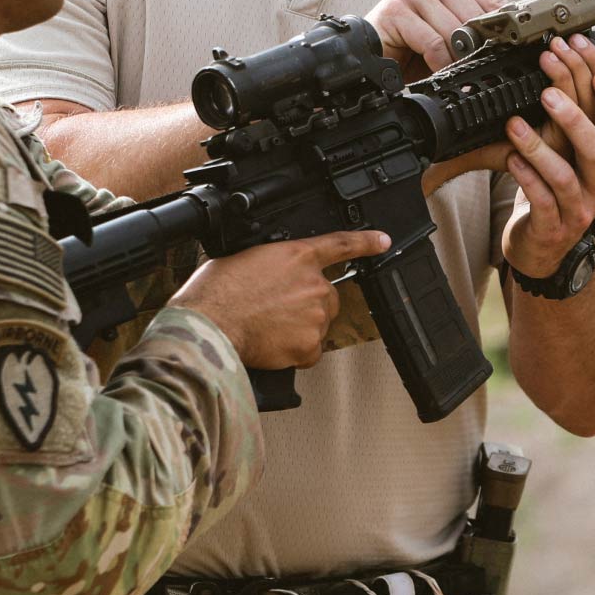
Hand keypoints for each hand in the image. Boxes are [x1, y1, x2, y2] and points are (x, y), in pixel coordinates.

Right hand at [168, 230, 390, 368]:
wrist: (211, 323)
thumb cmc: (217, 291)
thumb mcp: (246, 259)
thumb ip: (274, 265)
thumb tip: (274, 277)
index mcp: (297, 255)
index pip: (342, 245)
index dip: (366, 242)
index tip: (382, 241)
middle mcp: (314, 284)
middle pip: (328, 297)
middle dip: (309, 306)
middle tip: (277, 311)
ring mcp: (315, 315)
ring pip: (318, 326)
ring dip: (299, 329)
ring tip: (266, 328)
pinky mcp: (310, 345)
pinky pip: (310, 352)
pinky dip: (295, 353)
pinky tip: (272, 346)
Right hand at [366, 0, 505, 81]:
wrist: (373, 50)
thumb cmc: (414, 42)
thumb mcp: (453, 29)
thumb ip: (479, 26)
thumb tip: (515, 37)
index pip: (494, 2)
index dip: (502, 32)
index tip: (508, 52)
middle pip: (475, 18)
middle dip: (477, 49)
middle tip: (476, 68)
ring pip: (456, 31)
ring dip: (457, 59)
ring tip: (454, 71)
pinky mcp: (396, 9)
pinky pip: (434, 43)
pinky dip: (439, 63)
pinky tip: (435, 70)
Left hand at [500, 45, 594, 277]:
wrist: (542, 246)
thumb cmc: (554, 189)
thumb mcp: (571, 152)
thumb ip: (575, 118)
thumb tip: (569, 62)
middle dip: (576, 112)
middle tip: (548, 86)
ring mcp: (579, 207)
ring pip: (567, 174)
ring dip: (540, 145)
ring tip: (514, 123)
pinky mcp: (554, 226)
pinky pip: (542, 199)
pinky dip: (526, 176)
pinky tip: (510, 158)